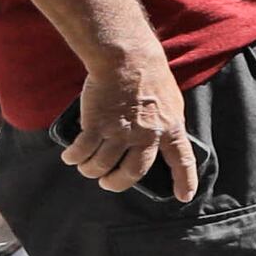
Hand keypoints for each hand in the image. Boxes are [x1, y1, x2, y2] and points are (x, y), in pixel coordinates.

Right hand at [64, 50, 194, 198]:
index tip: (184, 197)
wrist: (128, 58)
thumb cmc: (150, 76)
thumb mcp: (170, 103)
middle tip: (108, 183)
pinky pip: (82, 151)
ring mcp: (121, 132)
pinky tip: (70, 157)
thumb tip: (154, 142)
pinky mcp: (97, 125)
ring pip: (102, 166)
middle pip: (132, 173)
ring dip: (91, 170)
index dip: (184, 180)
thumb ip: (163, 124)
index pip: (183, 160)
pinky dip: (74, 157)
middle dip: (116, 183)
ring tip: (86, 167)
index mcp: (170, 128)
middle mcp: (147, 135)